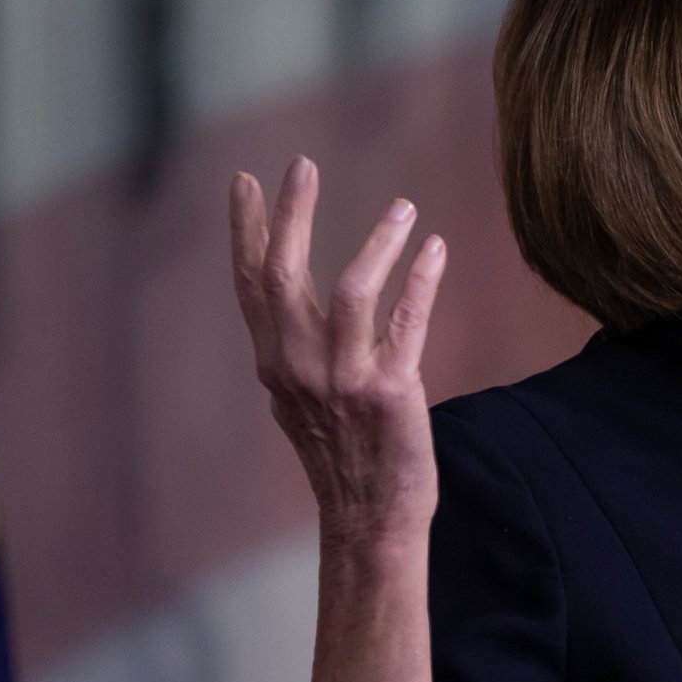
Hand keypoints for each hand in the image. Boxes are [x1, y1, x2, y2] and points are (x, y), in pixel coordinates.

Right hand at [229, 156, 448, 545]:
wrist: (369, 517)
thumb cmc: (342, 457)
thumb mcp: (299, 402)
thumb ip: (291, 356)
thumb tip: (280, 321)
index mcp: (275, 363)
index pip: (251, 283)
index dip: (247, 229)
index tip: (245, 180)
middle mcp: (298, 367)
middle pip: (282, 274)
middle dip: (289, 215)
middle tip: (302, 164)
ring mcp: (343, 380)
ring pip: (349, 290)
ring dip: (377, 241)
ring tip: (404, 206)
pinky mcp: (389, 391)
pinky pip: (406, 321)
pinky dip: (422, 280)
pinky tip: (435, 249)